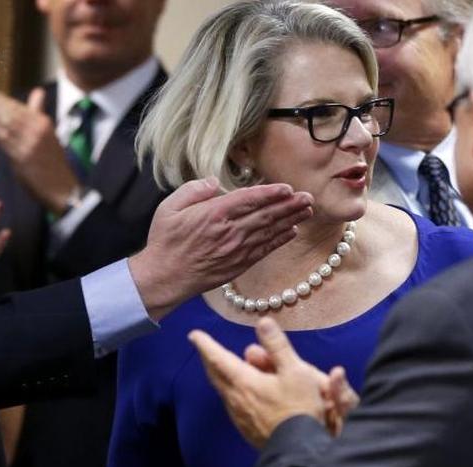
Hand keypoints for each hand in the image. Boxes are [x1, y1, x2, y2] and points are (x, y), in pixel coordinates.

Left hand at [0, 87, 78, 214]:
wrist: (64, 191)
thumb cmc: (52, 166)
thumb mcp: (48, 136)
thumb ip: (38, 113)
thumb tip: (38, 91)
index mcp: (40, 121)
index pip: (10, 103)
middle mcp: (36, 126)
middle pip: (5, 107)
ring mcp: (31, 140)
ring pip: (2, 119)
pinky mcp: (25, 154)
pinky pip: (3, 137)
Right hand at [128, 179, 313, 319]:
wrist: (165, 277)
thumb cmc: (165, 242)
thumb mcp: (168, 208)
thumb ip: (193, 190)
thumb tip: (215, 183)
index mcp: (213, 214)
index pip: (249, 199)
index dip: (271, 193)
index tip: (287, 188)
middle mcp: (229, 232)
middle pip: (266, 215)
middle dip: (289, 205)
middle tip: (308, 197)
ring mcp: (236, 250)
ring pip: (269, 232)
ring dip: (290, 220)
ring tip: (307, 210)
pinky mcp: (238, 264)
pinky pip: (264, 250)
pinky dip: (280, 240)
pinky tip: (292, 232)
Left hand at [189, 318, 355, 447]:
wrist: (301, 450)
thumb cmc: (300, 408)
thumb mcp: (296, 371)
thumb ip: (277, 346)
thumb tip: (263, 322)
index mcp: (243, 382)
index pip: (218, 358)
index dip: (206, 345)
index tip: (194, 335)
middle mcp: (235, 399)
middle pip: (216, 375)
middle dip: (211, 360)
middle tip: (206, 350)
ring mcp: (239, 417)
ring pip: (226, 391)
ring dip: (226, 377)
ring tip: (230, 367)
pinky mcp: (247, 430)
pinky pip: (235, 405)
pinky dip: (236, 393)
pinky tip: (244, 393)